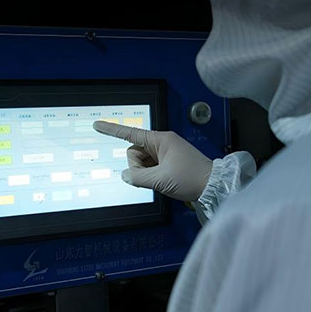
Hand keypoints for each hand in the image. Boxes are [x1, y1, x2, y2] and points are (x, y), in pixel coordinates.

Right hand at [93, 121, 212, 201]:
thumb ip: (138, 177)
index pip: (130, 133)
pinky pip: (150, 168)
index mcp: (161, 140)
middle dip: (137, 167)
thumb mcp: (161, 179)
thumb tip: (126, 175)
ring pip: (141, 162)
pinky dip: (151, 175)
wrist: (213, 186)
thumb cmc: (192, 178)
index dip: (112, 130)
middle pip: (135, 153)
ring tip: (162, 180)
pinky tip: (163, 181)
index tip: (98, 125)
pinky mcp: (168, 163)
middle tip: (154, 177)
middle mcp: (162, 143)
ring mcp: (165, 153)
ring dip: (145, 173)